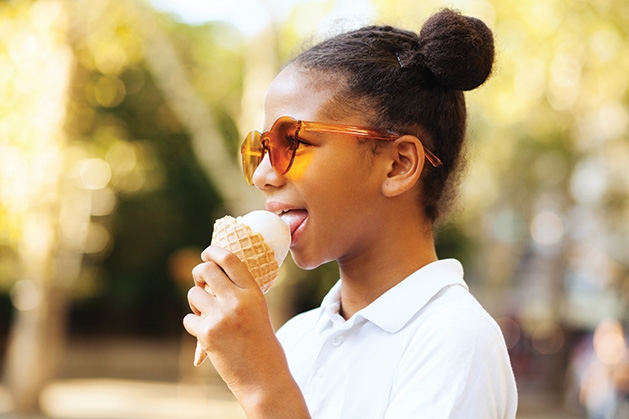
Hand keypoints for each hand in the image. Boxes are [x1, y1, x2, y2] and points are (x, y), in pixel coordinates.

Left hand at [183, 245, 309, 417]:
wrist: (264, 378)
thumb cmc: (263, 345)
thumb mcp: (259, 311)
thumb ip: (241, 294)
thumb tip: (215, 277)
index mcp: (254, 293)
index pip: (230, 260)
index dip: (213, 252)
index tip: (207, 252)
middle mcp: (237, 301)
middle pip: (206, 270)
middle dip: (198, 273)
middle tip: (200, 281)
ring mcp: (221, 317)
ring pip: (193, 294)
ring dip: (195, 301)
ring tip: (205, 312)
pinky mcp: (207, 334)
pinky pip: (189, 319)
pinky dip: (193, 324)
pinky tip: (205, 333)